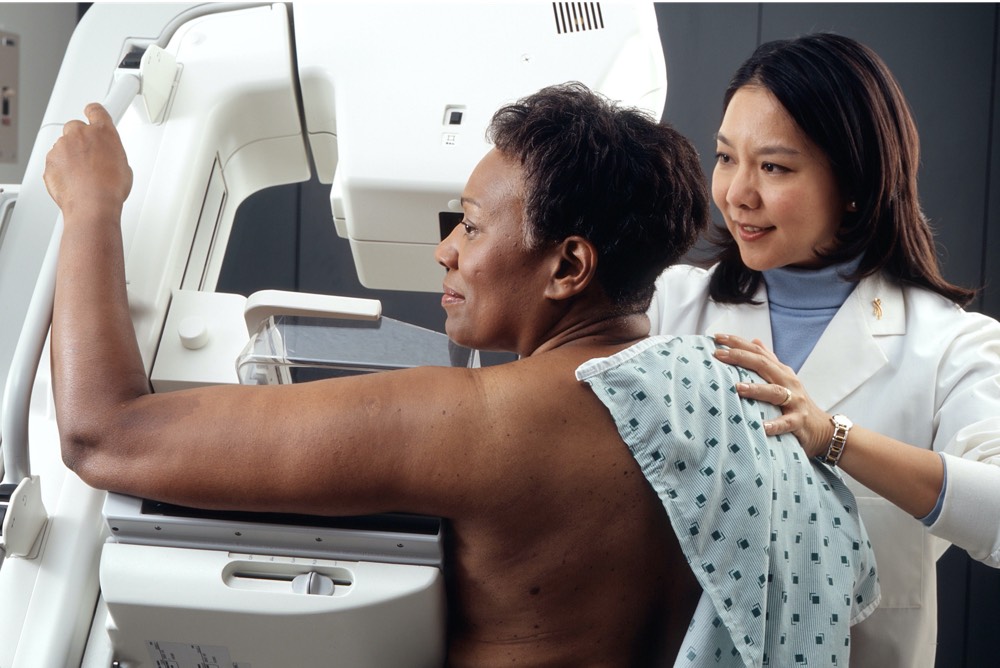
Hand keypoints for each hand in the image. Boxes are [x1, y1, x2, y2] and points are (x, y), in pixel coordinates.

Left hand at [44, 103, 132, 219]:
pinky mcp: (50, 160)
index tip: (92, 113)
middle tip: (90, 156)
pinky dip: (61, 168)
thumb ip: (113, 154)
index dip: (94, 112)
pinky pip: (55, 160)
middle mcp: (80, 134)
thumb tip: (109, 159)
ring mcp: (62, 146)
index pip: (96, 110)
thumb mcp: (124, 167)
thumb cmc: (109, 188)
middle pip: (76, 127)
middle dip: (80, 139)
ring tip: (83, 175)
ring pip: (64, 145)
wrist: (92, 205)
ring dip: (71, 156)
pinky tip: (73, 181)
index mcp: (103, 132)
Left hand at [712, 333, 833, 456]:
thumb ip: (769, 360)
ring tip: (738, 388)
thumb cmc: (796, 401)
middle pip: (764, 365)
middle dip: (740, 357)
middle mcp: (788, 381)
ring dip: (756, 389)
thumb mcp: (782, 378)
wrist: (821, 427)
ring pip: (775, 391)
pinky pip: (787, 422)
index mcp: (781, 371)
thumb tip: (755, 340)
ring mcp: (795, 400)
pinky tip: (763, 427)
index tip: (716, 337)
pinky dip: (775, 424)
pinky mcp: (799, 421)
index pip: (758, 351)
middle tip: (718, 355)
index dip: (738, 343)